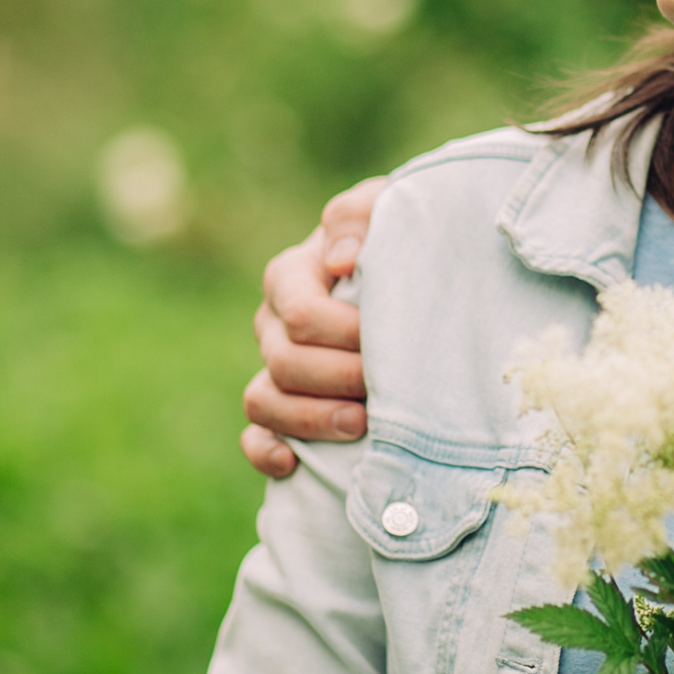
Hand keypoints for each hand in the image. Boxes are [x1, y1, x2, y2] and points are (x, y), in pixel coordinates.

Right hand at [238, 176, 385, 475]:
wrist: (419, 274)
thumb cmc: (402, 237)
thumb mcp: (389, 209)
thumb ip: (359, 216)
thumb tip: (339, 261)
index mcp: (292, 275)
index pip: (299, 311)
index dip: (341, 333)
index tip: (387, 338)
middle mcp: (274, 324)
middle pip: (283, 361)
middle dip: (336, 379)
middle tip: (384, 387)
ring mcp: (274, 369)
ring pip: (264, 400)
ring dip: (309, 419)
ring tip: (362, 425)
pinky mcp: (283, 409)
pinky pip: (254, 437)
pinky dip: (267, 453)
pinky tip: (296, 464)